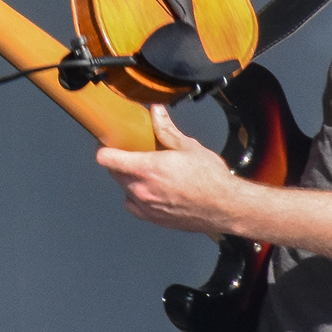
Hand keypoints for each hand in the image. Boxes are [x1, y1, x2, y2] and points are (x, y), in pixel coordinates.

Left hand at [94, 106, 236, 234]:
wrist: (226, 207)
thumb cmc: (212, 180)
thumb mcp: (188, 146)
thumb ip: (166, 129)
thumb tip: (156, 112)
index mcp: (147, 168)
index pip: (106, 159)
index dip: (104, 148)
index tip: (108, 143)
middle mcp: (142, 189)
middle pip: (114, 173)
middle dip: (120, 162)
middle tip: (132, 153)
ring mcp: (146, 207)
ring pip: (124, 189)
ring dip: (129, 180)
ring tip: (147, 172)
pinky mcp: (154, 219)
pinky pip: (134, 206)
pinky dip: (137, 197)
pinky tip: (151, 190)